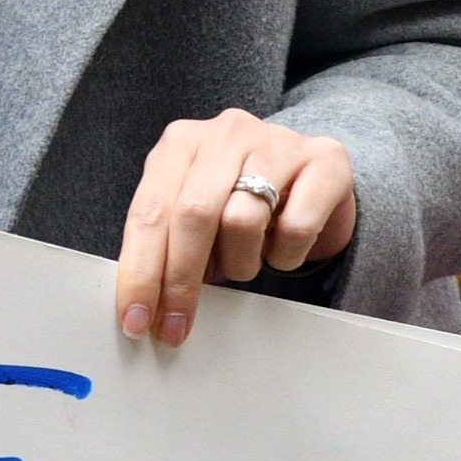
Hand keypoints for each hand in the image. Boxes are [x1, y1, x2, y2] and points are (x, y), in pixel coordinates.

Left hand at [114, 116, 353, 346]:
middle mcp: (226, 133)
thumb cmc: (242, 201)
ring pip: (243, 222)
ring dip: (240, 264)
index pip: (149, 210)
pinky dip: (285, 255)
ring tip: (246, 262)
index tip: (135, 318)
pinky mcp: (325, 160)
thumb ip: (165, 242)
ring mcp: (277, 142)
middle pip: (192, 215)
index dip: (140, 270)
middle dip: (180, 281)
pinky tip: (281, 248)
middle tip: (176, 326)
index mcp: (181, 143)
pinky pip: (295, 227)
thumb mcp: (194, 212)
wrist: (313, 175)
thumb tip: (141, 303)